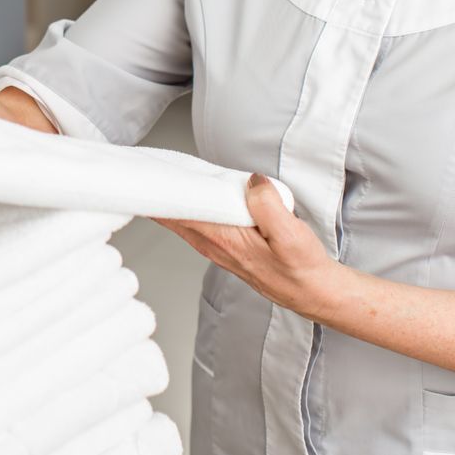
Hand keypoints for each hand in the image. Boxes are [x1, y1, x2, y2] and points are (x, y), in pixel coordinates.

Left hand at [157, 175, 341, 317]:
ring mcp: (217, 247)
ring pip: (182, 219)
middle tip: (144, 163)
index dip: (158, 192)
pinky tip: (190, 194)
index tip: (143, 172)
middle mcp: (214, 244)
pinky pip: (196, 222)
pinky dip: (186, 206)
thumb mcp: (290, 235)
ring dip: (169, 199)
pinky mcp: (225, 246)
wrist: (312, 291)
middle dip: (156, 191)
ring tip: (161, 173)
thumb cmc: (301, 267)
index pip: (177, 212)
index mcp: (223, 239)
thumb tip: (251, 181)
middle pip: (172, 214)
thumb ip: (268, 205)